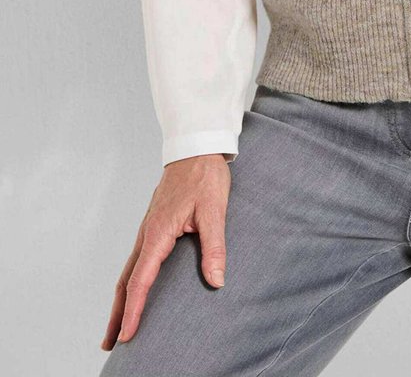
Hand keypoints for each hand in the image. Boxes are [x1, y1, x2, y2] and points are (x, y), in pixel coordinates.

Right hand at [100, 154, 231, 350]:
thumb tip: (216, 280)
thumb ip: (214, 246)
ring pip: (128, 272)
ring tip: (117, 326)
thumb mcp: (214, 210)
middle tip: (111, 344)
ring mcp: (147, 230)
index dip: (134, 310)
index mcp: (158, 232)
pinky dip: (129, 283)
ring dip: (121, 300)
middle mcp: (147, 234)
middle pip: (125, 281)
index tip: (127, 335)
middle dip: (117, 314)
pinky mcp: (153, 227)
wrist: (196, 148)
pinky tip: (134, 291)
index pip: (141, 279)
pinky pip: (136, 261)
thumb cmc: (205, 177)